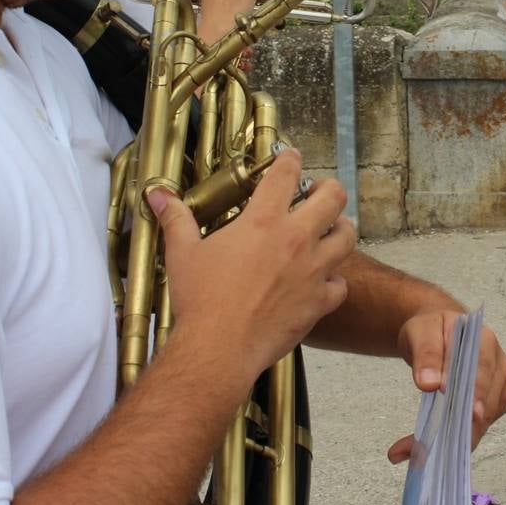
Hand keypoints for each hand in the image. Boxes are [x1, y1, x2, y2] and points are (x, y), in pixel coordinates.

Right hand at [148, 149, 355, 382]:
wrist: (219, 347)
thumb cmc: (200, 300)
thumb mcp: (183, 253)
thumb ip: (176, 219)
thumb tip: (158, 196)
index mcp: (263, 221)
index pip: (286, 174)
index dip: (291, 159)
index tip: (291, 157)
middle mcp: (295, 240)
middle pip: (333, 198)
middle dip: (329, 189)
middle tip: (319, 192)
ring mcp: (312, 271)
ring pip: (347, 237)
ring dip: (342, 229)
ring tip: (334, 228)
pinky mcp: (319, 302)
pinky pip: (340, 285)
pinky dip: (335, 282)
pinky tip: (325, 281)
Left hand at [387, 314, 505, 462]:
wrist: (436, 332)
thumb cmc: (431, 329)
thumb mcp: (420, 332)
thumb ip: (425, 353)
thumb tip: (429, 383)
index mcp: (484, 341)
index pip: (484, 370)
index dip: (479, 394)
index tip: (471, 415)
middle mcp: (499, 365)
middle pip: (487, 402)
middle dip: (458, 428)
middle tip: (422, 451)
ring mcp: (498, 386)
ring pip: (483, 421)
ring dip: (453, 439)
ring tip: (414, 452)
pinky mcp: (493, 403)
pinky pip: (478, 427)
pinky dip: (456, 440)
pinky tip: (428, 448)